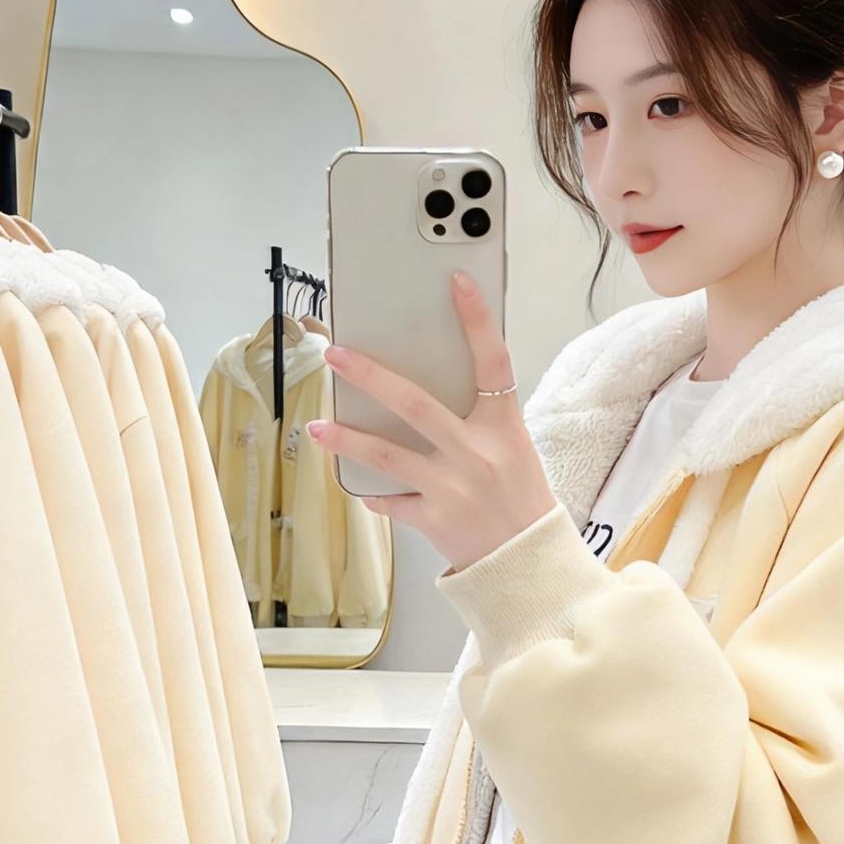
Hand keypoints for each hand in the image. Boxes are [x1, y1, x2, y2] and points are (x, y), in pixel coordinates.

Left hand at [306, 271, 555, 571]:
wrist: (527, 560)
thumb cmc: (520, 498)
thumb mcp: (513, 448)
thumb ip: (479, 418)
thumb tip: (423, 387)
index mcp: (503, 428)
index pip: (494, 362)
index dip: (477, 320)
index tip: (458, 283)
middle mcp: (476, 453)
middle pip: (415, 403)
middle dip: (371, 376)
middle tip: (336, 355)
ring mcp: (452, 487)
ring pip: (387, 455)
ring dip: (347, 439)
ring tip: (316, 427)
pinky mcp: (433, 518)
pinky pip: (391, 500)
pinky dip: (374, 492)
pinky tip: (359, 486)